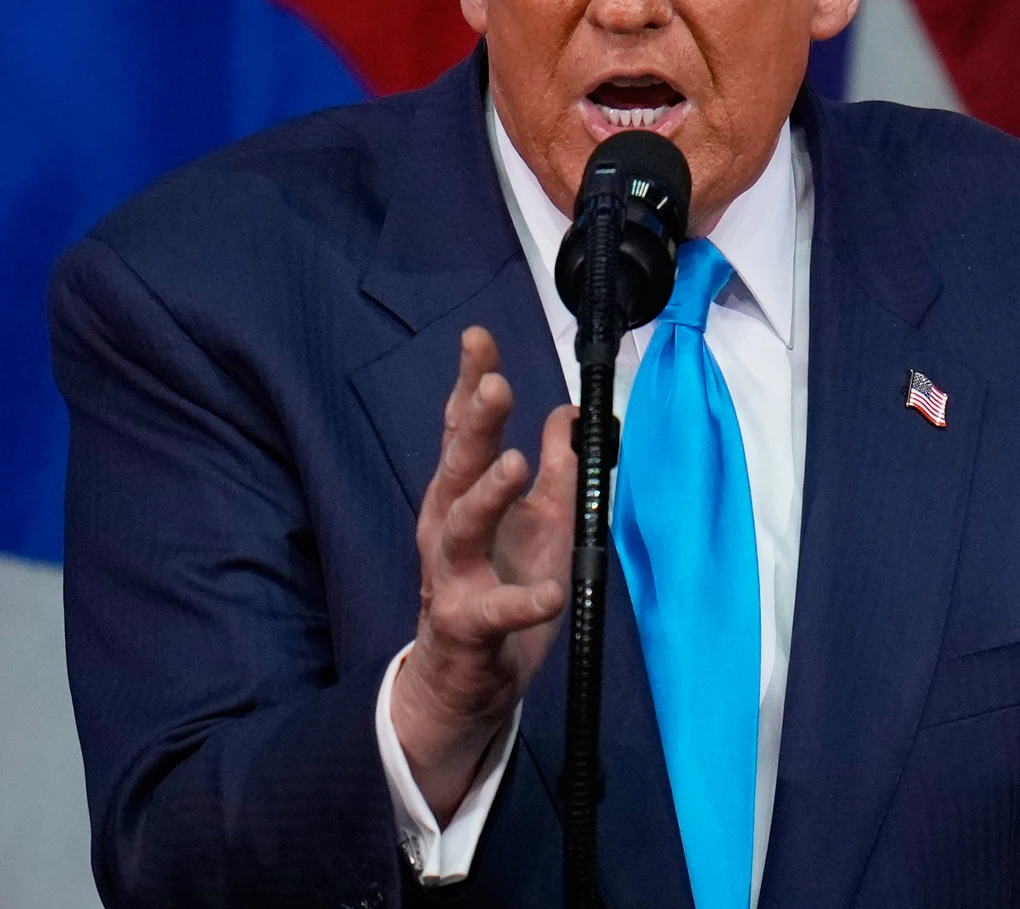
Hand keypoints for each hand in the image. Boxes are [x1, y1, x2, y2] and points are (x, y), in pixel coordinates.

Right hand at [391, 326, 575, 820]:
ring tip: (516, 465)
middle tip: (497, 386)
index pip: (464, 430)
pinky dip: (523, 602)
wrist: (467, 679)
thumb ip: (558, 468)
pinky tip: (547, 593)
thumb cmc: (501, 586)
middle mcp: (448, 527)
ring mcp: (452, 576)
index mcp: (463, 495)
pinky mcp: (468, 625)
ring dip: (489, 495)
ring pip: (463, 528)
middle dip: (476, 425)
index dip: (471, 384)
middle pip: (458, 466)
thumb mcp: (543, 522)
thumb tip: (571, 413)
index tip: (479, 341)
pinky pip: (497, 612)